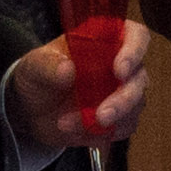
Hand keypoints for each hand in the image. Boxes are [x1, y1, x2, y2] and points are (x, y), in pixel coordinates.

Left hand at [6, 24, 149, 152]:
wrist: (31, 109)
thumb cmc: (38, 76)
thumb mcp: (34, 65)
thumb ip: (48, 65)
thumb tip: (67, 69)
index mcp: (105, 41)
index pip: (136, 36)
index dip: (134, 51)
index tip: (120, 69)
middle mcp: (120, 65)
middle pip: (139, 78)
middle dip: (124, 99)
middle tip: (102, 116)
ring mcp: (122, 93)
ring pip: (136, 106)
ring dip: (110, 121)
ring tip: (68, 125)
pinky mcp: (118, 118)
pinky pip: (124, 127)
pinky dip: (102, 134)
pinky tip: (76, 132)